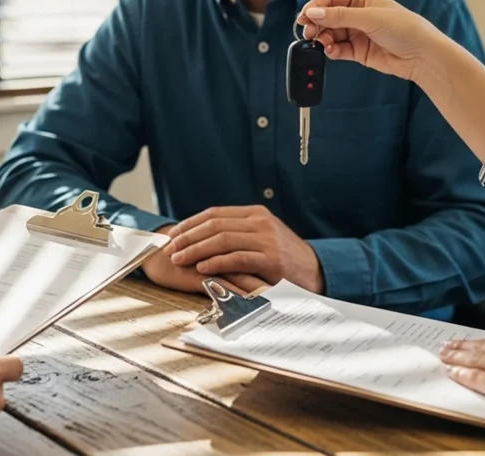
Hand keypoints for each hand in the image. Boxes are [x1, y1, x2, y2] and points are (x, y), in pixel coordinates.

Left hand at [164, 207, 325, 293]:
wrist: (315, 271)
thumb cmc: (283, 258)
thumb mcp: (262, 237)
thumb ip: (238, 233)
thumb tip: (201, 237)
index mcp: (255, 213)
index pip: (214, 214)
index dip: (190, 224)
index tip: (172, 235)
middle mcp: (260, 222)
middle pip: (214, 225)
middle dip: (187, 237)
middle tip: (169, 250)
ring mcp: (267, 240)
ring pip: (222, 239)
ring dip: (196, 250)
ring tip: (179, 260)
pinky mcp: (271, 260)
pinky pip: (236, 258)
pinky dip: (216, 262)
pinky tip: (201, 268)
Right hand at [298, 0, 443, 81]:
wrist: (422, 55)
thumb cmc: (404, 28)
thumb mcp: (370, 17)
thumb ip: (339, 16)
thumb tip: (313, 12)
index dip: (315, 7)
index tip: (304, 17)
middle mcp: (358, 14)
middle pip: (328, 17)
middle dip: (317, 24)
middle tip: (309, 33)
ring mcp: (358, 33)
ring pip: (331, 34)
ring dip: (323, 39)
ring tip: (322, 44)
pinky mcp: (359, 51)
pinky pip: (338, 49)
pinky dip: (332, 51)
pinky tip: (331, 52)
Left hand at [440, 336, 484, 432]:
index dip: (484, 342)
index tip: (473, 342)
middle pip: (483, 346)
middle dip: (463, 345)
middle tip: (448, 344)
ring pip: (475, 359)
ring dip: (457, 356)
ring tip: (444, 355)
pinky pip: (476, 379)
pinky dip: (462, 374)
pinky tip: (452, 372)